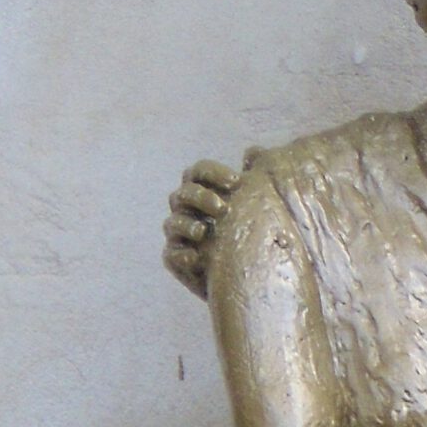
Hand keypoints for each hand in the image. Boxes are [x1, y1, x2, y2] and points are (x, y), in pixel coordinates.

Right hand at [162, 160, 241, 298]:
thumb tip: (252, 151)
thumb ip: (253, 177)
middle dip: (200, 197)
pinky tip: (196, 256)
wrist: (248, 274)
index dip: (212, 172)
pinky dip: (181, 255)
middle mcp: (187, 210)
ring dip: (186, 225)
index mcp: (202, 190)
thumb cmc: (249, 232)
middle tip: (222, 208)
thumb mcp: (256, 204)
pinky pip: (170, 255)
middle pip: (183, 194)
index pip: (198, 172)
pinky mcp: (178, 260)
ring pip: (172, 223)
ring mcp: (180, 235)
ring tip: (204, 231)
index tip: (236, 181)